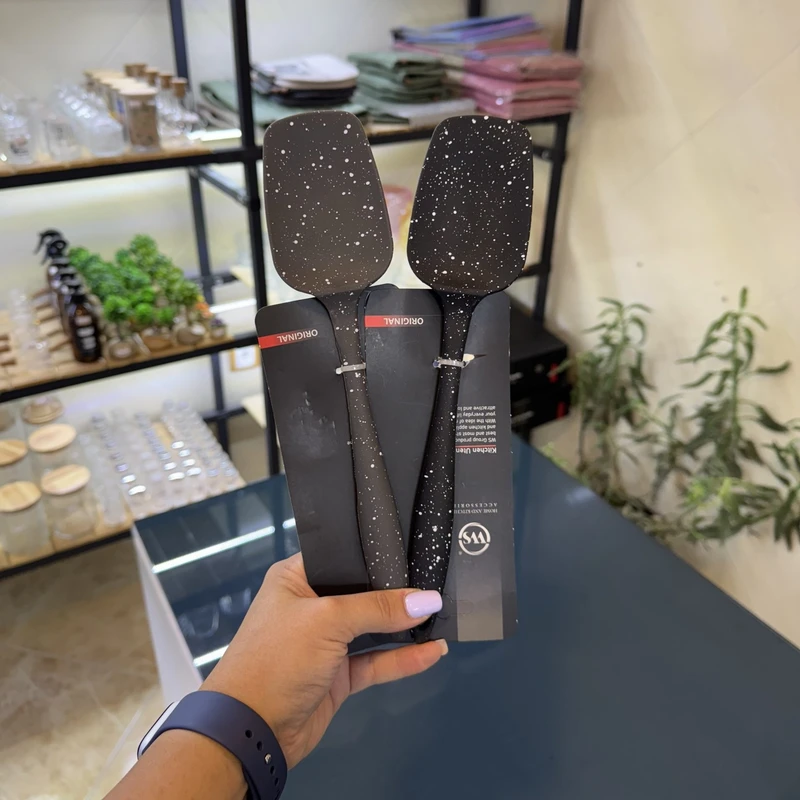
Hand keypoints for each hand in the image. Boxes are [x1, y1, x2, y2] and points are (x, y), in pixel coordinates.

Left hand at [201, 553, 446, 767]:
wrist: (251, 730)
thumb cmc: (276, 658)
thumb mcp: (327, 621)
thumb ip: (379, 609)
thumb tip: (427, 600)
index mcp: (297, 578)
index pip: (343, 557)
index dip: (375, 556)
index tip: (414, 550)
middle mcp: (311, 605)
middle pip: (362, 593)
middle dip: (397, 592)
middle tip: (436, 582)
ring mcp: (326, 642)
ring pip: (373, 628)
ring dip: (404, 627)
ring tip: (442, 616)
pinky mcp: (338, 674)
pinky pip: (377, 661)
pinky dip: (403, 658)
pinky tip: (431, 651)